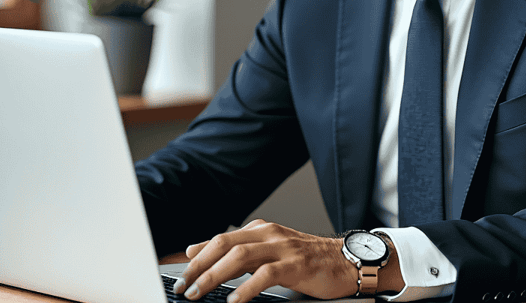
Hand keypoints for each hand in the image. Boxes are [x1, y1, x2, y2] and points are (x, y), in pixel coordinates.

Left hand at [173, 219, 360, 301]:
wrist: (346, 260)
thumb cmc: (308, 259)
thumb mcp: (270, 251)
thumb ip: (240, 251)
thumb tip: (201, 252)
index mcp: (261, 230)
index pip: (220, 239)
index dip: (197, 257)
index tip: (179, 274)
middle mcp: (269, 234)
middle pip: (224, 245)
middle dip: (199, 267)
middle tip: (182, 287)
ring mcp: (283, 247)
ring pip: (240, 257)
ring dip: (214, 277)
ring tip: (198, 294)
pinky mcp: (296, 264)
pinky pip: (266, 274)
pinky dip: (246, 288)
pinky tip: (234, 301)